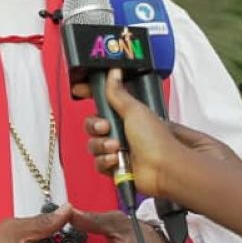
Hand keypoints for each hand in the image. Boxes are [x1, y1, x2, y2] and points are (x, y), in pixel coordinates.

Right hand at [71, 70, 196, 194]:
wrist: (161, 169)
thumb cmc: (156, 141)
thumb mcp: (135, 110)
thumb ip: (118, 92)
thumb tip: (113, 72)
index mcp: (126, 115)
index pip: (102, 102)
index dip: (90, 96)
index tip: (80, 90)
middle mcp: (121, 132)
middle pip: (93, 125)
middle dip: (95, 126)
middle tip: (105, 127)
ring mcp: (118, 150)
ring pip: (94, 145)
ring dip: (102, 145)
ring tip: (116, 147)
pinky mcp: (115, 168)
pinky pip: (98, 163)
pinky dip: (105, 161)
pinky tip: (116, 160)